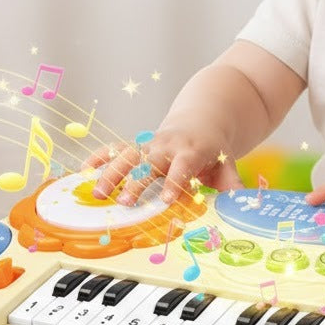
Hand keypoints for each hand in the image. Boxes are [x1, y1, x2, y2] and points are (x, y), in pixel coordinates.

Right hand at [83, 124, 241, 205]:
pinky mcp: (137, 144)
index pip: (183, 167)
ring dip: (110, 173)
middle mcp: (167, 147)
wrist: (202, 120)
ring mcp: (149, 144)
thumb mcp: (227, 164)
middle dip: (136, 182)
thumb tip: (242, 204)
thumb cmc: (213, 150)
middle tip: (124, 201)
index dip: (175, 182)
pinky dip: (99, 157)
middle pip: (149, 163)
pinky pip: (114, 148)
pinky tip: (83, 170)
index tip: (166, 199)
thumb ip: (232, 184)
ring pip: (126, 155)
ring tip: (97, 193)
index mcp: (191, 151)